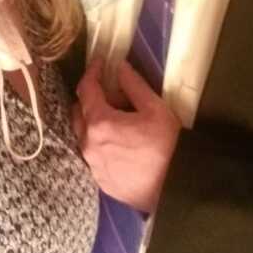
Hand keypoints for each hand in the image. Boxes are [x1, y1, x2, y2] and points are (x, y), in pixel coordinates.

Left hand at [71, 58, 180, 212]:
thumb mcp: (155, 108)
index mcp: (100, 123)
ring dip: (94, 123)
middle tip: (115, 95)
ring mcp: (93, 165)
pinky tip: (121, 144)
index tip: (99, 62)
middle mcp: (88, 145)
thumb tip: (120, 67)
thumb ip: (134, 84)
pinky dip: (100, 143)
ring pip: (84, 135)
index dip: (92, 72)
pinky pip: (92, 155)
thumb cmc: (167, 146)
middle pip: (78, 113)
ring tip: (120, 121)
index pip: (86, 89)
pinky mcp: (100, 181)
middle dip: (91, 99)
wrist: (174, 189)